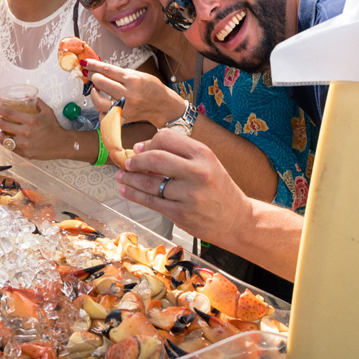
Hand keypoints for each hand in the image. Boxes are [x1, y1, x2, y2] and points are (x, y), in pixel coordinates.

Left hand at [0, 98, 69, 160]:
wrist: (61, 144)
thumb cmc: (54, 127)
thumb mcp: (48, 111)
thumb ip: (38, 103)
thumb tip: (31, 98)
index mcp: (31, 120)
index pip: (10, 114)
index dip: (1, 110)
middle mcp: (26, 132)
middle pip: (4, 126)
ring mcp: (24, 144)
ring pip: (5, 140)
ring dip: (1, 135)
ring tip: (2, 132)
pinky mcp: (25, 153)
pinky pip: (11, 148)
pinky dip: (8, 144)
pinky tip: (8, 141)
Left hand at [85, 59, 186, 127]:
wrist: (164, 104)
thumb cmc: (151, 87)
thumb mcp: (138, 75)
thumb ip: (119, 74)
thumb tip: (99, 70)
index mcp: (132, 79)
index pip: (108, 70)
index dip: (94, 65)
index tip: (85, 63)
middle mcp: (128, 93)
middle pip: (101, 83)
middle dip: (94, 78)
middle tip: (94, 77)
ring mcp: (126, 107)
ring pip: (100, 102)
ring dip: (94, 94)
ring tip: (97, 91)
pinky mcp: (125, 118)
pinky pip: (107, 118)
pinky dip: (102, 113)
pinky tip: (104, 107)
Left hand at [116, 129, 251, 242]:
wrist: (237, 220)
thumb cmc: (218, 188)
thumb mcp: (207, 163)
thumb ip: (179, 154)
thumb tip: (142, 149)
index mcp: (203, 154)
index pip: (166, 138)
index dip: (148, 143)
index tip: (139, 149)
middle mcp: (197, 172)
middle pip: (155, 158)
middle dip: (135, 160)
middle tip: (127, 163)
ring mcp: (189, 195)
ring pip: (150, 183)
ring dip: (130, 179)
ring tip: (121, 177)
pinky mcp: (181, 214)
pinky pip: (151, 202)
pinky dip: (134, 195)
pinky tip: (126, 191)